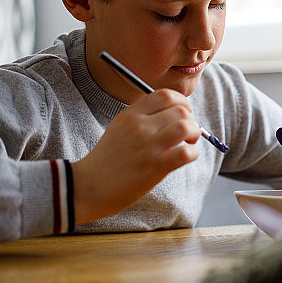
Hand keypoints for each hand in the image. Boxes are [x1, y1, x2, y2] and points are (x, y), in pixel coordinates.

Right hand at [71, 89, 201, 224]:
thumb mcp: (119, 128)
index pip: (166, 95)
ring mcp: (147, 146)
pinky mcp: (154, 167)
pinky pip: (186, 153)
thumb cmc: (107, 160)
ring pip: (186, 127)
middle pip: (180, 110)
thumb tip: (174, 112)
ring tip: (189, 143)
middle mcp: (139, 126)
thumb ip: (142, 117)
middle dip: (191, 120)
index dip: (182, 102)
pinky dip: (193, 152)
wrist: (87, 187)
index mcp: (130, 114)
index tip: (184, 112)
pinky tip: (187, 156)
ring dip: (194, 134)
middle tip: (188, 132)